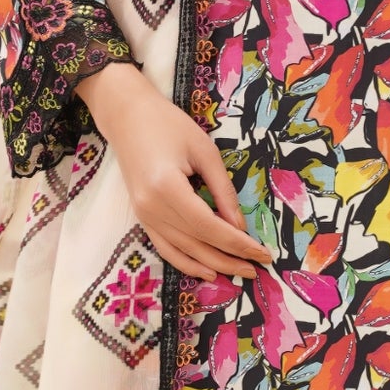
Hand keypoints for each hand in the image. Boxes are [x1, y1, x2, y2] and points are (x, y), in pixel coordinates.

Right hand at [79, 63, 273, 281]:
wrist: (127, 117)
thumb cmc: (168, 125)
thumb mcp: (205, 151)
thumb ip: (223, 190)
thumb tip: (240, 226)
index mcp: (167, 188)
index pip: (210, 227)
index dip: (238, 244)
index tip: (262, 253)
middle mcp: (152, 208)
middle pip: (198, 243)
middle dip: (231, 258)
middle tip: (258, 268)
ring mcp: (144, 216)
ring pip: (183, 252)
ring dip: (213, 265)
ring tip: (240, 272)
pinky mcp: (142, 218)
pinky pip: (166, 248)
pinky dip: (187, 263)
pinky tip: (208, 271)